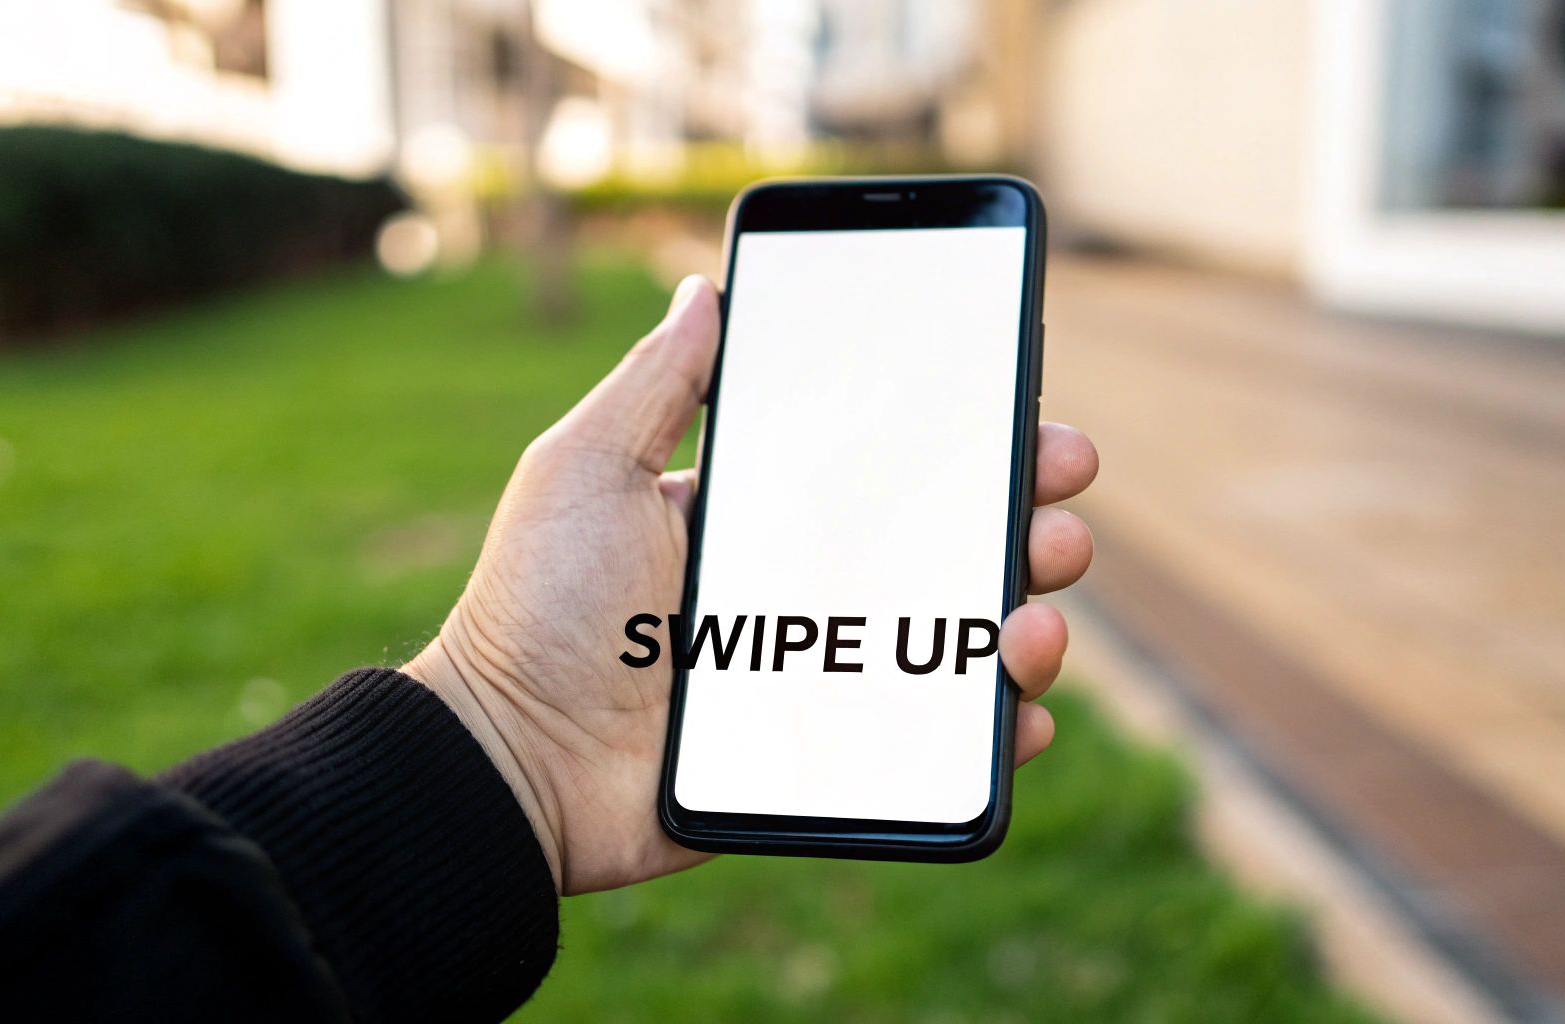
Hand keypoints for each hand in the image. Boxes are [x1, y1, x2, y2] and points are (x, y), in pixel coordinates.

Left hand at [404, 276, 1098, 894]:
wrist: (507, 760)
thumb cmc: (535, 606)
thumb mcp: (584, 469)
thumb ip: (655, 384)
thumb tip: (702, 287)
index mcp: (760, 516)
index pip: (887, 467)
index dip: (966, 438)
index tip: (1022, 409)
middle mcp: (806, 589)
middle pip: (948, 546)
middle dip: (1024, 514)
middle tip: (1056, 499)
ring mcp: (823, 674)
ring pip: (960, 640)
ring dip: (1029, 620)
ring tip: (1034, 619)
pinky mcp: (829, 756)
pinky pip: (937, 741)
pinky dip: (996, 726)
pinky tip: (1019, 709)